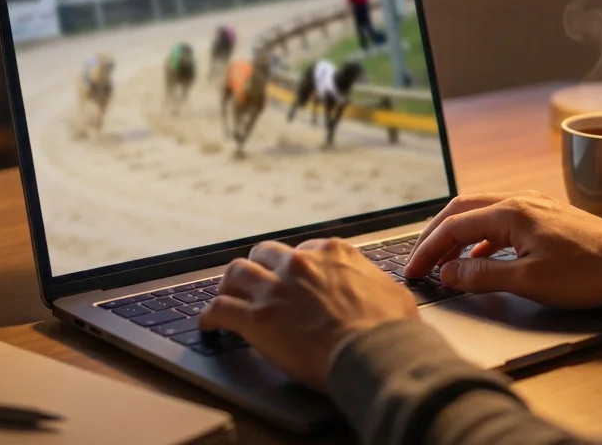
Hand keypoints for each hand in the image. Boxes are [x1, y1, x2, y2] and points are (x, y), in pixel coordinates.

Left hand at [200, 238, 417, 388]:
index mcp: (332, 253)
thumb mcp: (392, 291)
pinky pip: (220, 309)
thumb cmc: (390, 329)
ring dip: (230, 285)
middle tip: (258, 284)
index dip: (296, 267)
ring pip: (236, 273)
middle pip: (264, 254)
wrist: (374, 352)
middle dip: (259, 268)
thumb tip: (377, 289)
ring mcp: (275, 289)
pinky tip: (210, 325)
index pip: (303, 249)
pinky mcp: (256, 318)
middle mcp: (299, 263)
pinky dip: (211, 316)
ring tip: (228, 297)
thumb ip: (373, 282)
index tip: (294, 280)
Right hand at [402, 191, 601, 309]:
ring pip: (481, 213)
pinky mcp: (546, 217)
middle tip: (419, 261)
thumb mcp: (529, 281)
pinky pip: (501, 221)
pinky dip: (481, 238)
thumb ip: (482, 276)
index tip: (413, 271)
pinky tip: (481, 259)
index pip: (454, 226)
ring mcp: (534, 206)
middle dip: (436, 236)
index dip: (428, 250)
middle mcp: (519, 200)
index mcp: (511, 212)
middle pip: (462, 211)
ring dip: (458, 235)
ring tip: (443, 262)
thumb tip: (447, 273)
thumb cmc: (589, 272)